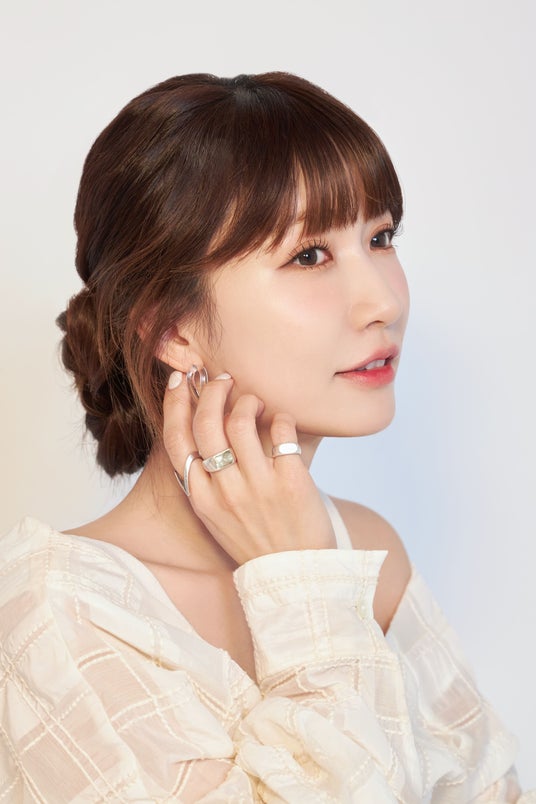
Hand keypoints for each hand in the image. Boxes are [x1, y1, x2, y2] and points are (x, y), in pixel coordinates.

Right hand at [162, 372, 335, 564]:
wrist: (297, 577)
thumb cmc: (257, 541)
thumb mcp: (217, 518)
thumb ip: (206, 480)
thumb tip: (203, 429)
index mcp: (203, 500)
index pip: (177, 441)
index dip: (174, 404)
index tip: (180, 379)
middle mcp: (226, 492)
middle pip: (206, 424)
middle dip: (212, 391)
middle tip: (224, 380)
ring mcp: (258, 487)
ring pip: (241, 422)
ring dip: (247, 401)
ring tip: (256, 403)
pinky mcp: (291, 482)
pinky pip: (282, 432)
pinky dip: (282, 418)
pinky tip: (284, 422)